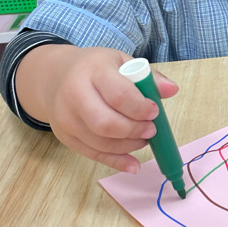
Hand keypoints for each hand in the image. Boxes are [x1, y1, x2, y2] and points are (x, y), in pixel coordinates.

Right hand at [15, 45, 178, 172]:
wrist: (55, 77)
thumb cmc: (95, 69)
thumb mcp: (121, 62)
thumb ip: (148, 77)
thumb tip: (172, 90)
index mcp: (93, 71)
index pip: (119, 95)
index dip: (141, 108)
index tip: (154, 111)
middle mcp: (74, 95)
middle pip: (106, 123)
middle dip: (134, 131)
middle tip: (151, 129)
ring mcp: (66, 118)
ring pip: (100, 142)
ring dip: (129, 146)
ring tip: (143, 139)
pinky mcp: (65, 137)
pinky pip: (93, 155)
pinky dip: (117, 162)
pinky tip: (133, 164)